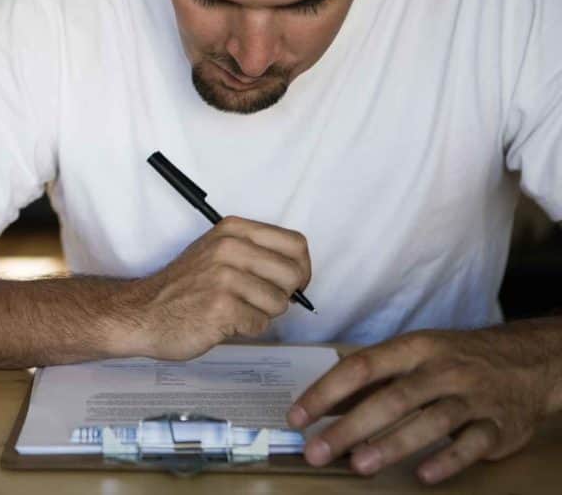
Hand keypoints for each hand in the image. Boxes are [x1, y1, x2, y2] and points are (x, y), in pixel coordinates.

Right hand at [116, 215, 310, 359]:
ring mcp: (224, 277)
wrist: (143, 312)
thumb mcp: (217, 252)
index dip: (301, 268)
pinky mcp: (221, 308)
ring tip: (234, 311)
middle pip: (293, 274)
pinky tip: (223, 323)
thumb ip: (255, 253)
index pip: (296, 244)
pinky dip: (246, 329)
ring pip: (279, 303)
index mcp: (232, 230)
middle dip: (284, 295)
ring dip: (262, 314)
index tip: (291, 283)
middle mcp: (229, 248)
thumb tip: (299, 273)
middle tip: (258, 301)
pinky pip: (260, 324)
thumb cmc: (184, 287)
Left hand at [287, 327, 555, 482]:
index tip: (297, 417)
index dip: (326, 392)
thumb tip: (320, 406)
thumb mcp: (413, 356)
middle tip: (317, 451)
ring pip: (430, 421)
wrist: (527, 362)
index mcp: (413, 348)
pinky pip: (471, 444)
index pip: (361, 367)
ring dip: (392, 444)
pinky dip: (448, 459)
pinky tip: (422, 475)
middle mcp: (441, 370)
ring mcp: (472, 398)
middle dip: (350, 427)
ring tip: (359, 465)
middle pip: (391, 398)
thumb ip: (371, 381)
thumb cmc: (454, 360)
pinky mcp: (499, 426)